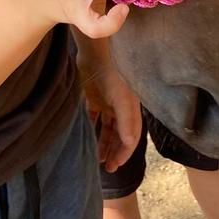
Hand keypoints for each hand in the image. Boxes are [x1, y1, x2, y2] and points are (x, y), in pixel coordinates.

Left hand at [82, 55, 142, 171]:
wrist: (96, 50)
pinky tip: (86, 138)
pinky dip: (92, 128)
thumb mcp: (123, 99)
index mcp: (131, 109)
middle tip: (108, 167)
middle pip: (119, 135)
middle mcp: (121, 108)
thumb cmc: (113, 73)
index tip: (116, 165)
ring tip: (98, 158)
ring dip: (103, 143)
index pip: (131, 136)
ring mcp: (107, 102)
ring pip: (106, 129)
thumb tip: (130, 144)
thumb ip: (127, 121)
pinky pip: (94, 117)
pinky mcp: (94, 97)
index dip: (125, 152)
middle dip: (115, 151)